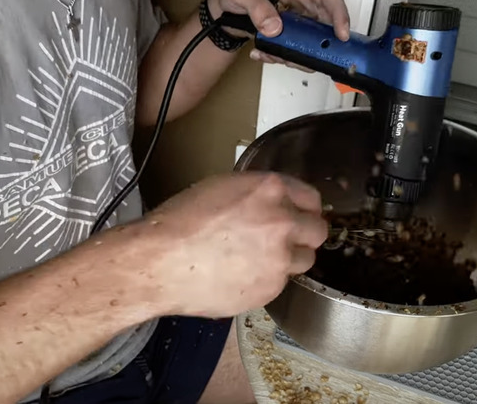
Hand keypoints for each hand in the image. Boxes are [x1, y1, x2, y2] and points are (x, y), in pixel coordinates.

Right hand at [134, 172, 327, 318]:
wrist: (159, 262)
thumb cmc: (180, 222)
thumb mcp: (223, 188)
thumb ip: (258, 195)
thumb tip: (275, 204)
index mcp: (270, 189)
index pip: (311, 198)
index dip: (304, 208)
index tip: (299, 215)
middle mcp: (282, 221)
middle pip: (317, 231)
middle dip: (303, 236)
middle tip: (284, 241)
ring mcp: (280, 258)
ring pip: (305, 260)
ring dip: (289, 260)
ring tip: (259, 260)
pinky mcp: (271, 288)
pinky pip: (281, 283)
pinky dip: (268, 281)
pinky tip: (242, 276)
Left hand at [207, 0, 350, 72]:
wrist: (230, 8)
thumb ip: (256, 7)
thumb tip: (275, 27)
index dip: (340, 15)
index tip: (341, 35)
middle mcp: (306, 2)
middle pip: (326, 26)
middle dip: (314, 46)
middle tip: (299, 57)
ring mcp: (302, 21)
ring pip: (313, 44)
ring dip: (294, 56)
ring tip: (272, 53)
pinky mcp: (296, 36)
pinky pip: (299, 51)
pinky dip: (283, 57)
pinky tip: (265, 52)